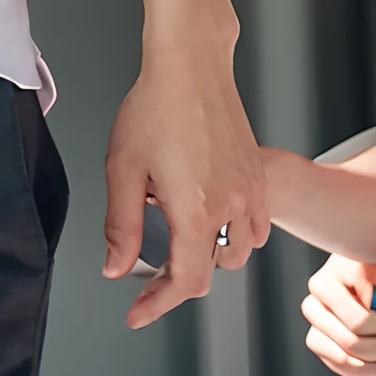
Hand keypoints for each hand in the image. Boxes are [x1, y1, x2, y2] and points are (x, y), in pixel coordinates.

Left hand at [102, 31, 268, 329]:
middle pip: (211, 272)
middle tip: (149, 274)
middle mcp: (230, 205)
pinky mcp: (257, 173)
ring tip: (182, 241)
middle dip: (178, 280)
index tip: (139, 311)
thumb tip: (117, 267)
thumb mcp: (123, 168)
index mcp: (196, 210)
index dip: (158, 304)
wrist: (190, 63)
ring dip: (211, 258)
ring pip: (239, 252)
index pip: (185, 282)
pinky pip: (258, 224)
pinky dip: (240, 235)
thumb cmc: (157, 104)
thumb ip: (121, 225)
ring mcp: (249, 190)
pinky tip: (216, 220)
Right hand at [304, 255, 375, 375]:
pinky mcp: (319, 345)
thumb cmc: (369, 272)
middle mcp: (313, 305)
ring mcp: (314, 328)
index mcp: (325, 282)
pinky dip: (370, 371)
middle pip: (354, 343)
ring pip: (348, 360)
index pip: (360, 319)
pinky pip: (343, 369)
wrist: (355, 277)